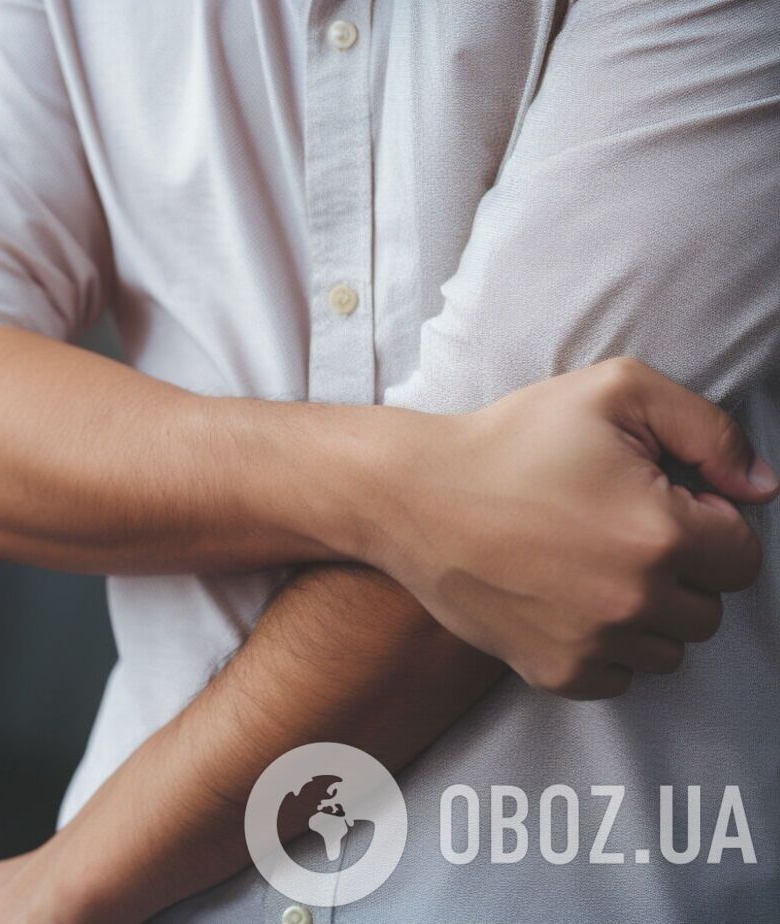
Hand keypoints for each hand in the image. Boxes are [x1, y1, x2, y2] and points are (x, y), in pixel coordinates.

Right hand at [370, 358, 777, 698]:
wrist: (411, 495)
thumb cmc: (511, 439)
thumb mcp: (614, 392)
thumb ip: (710, 428)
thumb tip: (762, 488)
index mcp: (662, 532)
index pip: (743, 557)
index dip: (705, 523)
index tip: (656, 503)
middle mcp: (634, 598)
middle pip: (709, 609)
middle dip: (680, 573)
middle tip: (619, 532)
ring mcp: (593, 642)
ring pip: (668, 650)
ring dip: (647, 616)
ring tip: (593, 568)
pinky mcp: (553, 671)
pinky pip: (618, 679)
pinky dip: (606, 650)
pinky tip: (570, 603)